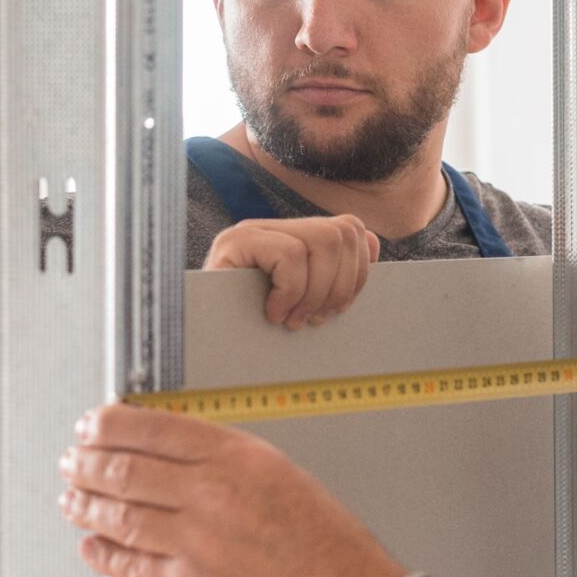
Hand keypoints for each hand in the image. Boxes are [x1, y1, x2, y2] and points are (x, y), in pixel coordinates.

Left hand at [58, 404, 406, 576]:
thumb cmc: (328, 548)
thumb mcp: (282, 475)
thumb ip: (224, 460)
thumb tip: (168, 451)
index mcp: (238, 458)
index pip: (153, 427)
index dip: (109, 424)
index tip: (92, 424)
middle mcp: (212, 495)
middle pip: (124, 468)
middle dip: (86, 462)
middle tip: (72, 460)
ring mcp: (196, 545)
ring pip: (118, 516)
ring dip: (85, 505)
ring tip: (72, 498)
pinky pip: (130, 565)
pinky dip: (102, 553)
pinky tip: (91, 545)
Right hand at [205, 215, 381, 329]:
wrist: (203, 349)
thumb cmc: (253, 333)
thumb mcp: (303, 305)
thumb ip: (333, 275)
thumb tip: (372, 244)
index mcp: (290, 237)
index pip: (348, 230)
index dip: (358, 272)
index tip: (338, 309)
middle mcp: (272, 227)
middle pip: (341, 232)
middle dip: (341, 285)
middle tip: (315, 319)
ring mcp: (251, 230)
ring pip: (321, 241)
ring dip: (315, 291)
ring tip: (293, 319)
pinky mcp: (234, 243)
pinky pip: (289, 255)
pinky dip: (290, 292)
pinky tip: (272, 313)